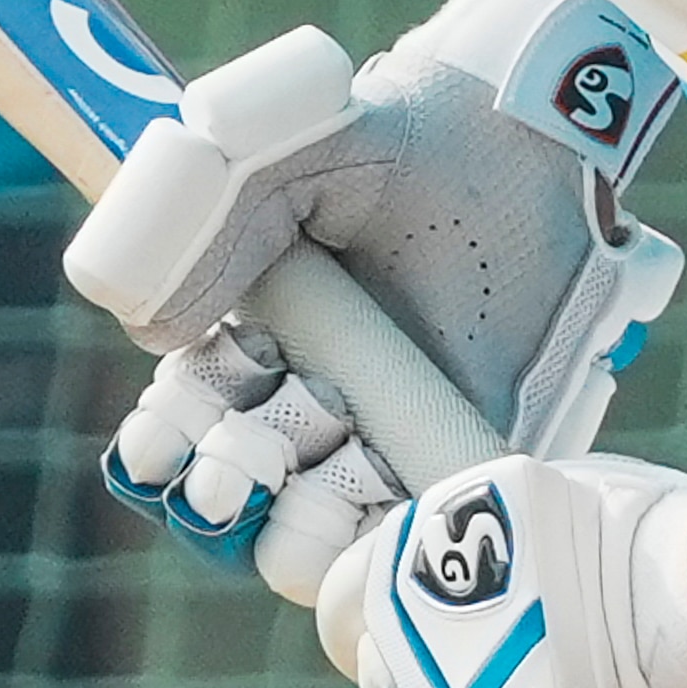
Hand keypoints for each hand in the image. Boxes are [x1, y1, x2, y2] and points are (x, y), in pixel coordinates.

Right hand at [62, 0, 686, 598]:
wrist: (532, 143)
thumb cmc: (406, 140)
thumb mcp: (291, 152)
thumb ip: (206, 220)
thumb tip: (153, 334)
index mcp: (257, 330)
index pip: (184, 413)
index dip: (166, 436)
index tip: (160, 447)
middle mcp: (311, 393)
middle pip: (237, 481)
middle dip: (229, 477)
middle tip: (247, 460)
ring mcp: (383, 435)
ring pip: (305, 528)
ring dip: (298, 512)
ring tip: (324, 457)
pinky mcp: (456, 464)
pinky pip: (401, 543)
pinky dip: (375, 547)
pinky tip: (374, 512)